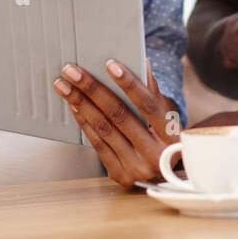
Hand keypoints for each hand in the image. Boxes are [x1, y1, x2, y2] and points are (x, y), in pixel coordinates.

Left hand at [52, 58, 181, 188]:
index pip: (148, 104)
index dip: (129, 84)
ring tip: (65, 86)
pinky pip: (97, 144)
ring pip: (104, 129)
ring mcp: (136, 168)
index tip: (110, 65)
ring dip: (81, 104)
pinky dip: (84, 123)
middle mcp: (155, 155)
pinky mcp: (120, 175)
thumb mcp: (168, 117)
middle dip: (92, 89)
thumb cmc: (165, 139)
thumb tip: (143, 63)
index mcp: (172, 137)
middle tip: (72, 71)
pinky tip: (75, 107)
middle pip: (119, 115)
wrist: (166, 175)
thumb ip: (154, 92)